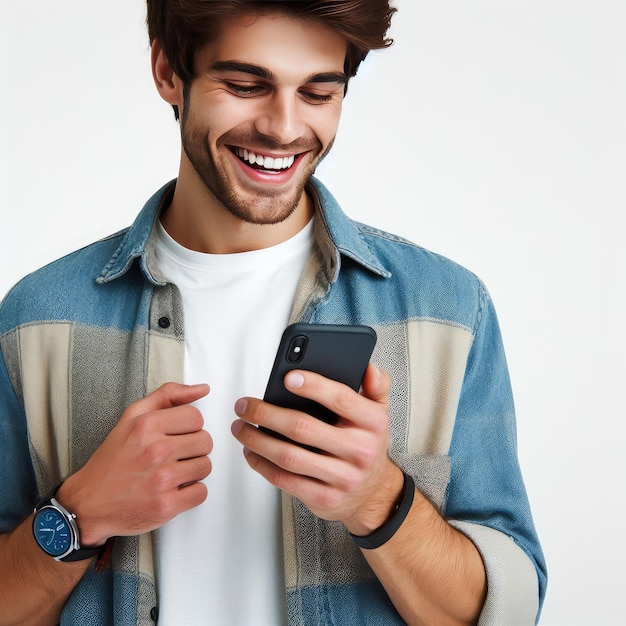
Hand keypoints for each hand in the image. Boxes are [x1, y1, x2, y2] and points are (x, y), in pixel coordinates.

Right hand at [57, 383, 212, 545]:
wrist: (88, 503)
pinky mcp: (166, 506)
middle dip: (193, 449)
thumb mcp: (132, 417)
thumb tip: (202, 389)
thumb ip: (167, 396)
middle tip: (174, 456)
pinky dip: (190, 493)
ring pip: (205, 466)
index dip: (188, 428)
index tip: (176, 437)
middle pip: (205, 442)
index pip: (196, 417)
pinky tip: (172, 490)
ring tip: (172, 473)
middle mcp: (155, 451)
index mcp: (147, 425)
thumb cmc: (113, 460)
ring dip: (192, 471)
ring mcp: (161, 480)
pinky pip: (201, 492)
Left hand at [231, 365, 403, 533]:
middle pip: (303, 428)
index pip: (341, 399)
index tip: (288, 377)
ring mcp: (342, 478)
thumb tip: (367, 368)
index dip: (314, 386)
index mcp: (372, 423)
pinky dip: (261, 464)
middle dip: (266, 413)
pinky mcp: (324, 498)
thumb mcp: (379, 411)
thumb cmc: (366, 443)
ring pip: (289, 456)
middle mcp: (360, 451)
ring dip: (257, 439)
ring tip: (240, 426)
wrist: (373, 493)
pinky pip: (285, 480)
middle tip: (245, 404)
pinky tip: (250, 451)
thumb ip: (376, 385)